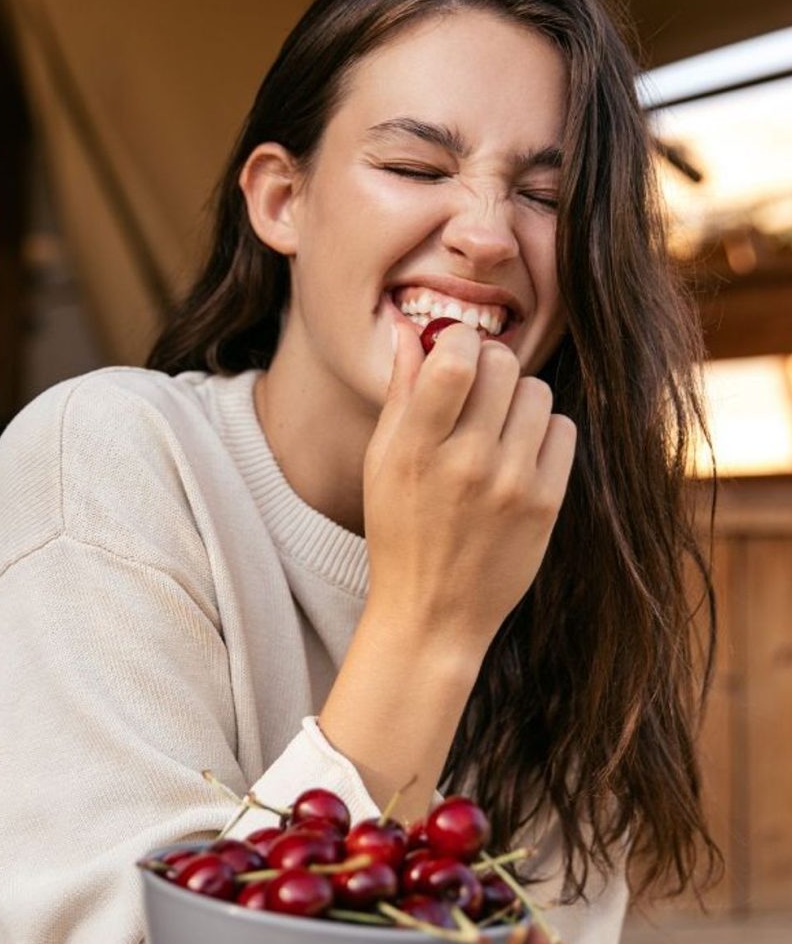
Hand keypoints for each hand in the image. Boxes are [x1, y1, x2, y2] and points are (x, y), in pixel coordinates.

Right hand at [363, 321, 575, 651]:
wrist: (434, 613)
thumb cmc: (399, 531)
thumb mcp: (381, 462)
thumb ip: (400, 393)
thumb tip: (410, 330)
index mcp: (416, 449)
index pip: (455, 360)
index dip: (457, 340)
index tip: (451, 353)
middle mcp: (467, 462)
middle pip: (502, 365)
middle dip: (488, 364)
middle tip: (475, 388)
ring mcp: (512, 484)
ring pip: (536, 392)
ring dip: (516, 398)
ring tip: (495, 427)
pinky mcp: (546, 503)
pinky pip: (563, 429)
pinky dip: (542, 431)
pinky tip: (518, 453)